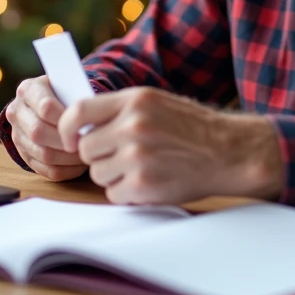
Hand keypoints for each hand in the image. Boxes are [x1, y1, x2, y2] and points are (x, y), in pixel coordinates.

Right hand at [4, 76, 87, 180]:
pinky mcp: (24, 155)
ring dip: (69, 157)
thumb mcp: (67, 86)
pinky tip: (80, 164)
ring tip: (87, 152)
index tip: (84, 123)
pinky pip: (46, 169)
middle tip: (87, 142)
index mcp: (28, 89)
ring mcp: (17, 135)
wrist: (47, 102)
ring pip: (43, 154)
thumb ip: (75, 97)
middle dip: (67, 140)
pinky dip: (67, 170)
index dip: (67, 118)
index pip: (46, 107)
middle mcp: (17, 112)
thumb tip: (91, 119)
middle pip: (39, 132)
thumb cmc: (64, 93)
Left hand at [57, 87, 282, 205]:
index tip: (70, 139)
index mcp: (134, 100)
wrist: (228, 152)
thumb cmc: (191, 128)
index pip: (78, 112)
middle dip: (99, 155)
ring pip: (98, 173)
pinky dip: (126, 193)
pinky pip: (113, 194)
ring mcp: (137, 157)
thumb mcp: (156, 102)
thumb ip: (119, 110)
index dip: (67, 128)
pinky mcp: (143, 185)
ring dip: (113, 175)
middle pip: (86, 149)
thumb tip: (79, 125)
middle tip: (122, 156)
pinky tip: (148, 182)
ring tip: (141, 168)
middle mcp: (133, 126)